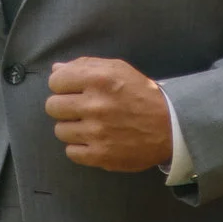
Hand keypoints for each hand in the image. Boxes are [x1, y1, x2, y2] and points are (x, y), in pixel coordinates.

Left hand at [45, 57, 172, 170]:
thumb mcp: (118, 69)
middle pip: (52, 107)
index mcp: (99, 79)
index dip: (62, 85)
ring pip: (60, 130)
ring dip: (71, 127)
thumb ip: (85, 65)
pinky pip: (70, 152)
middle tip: (80, 108)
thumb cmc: (141, 94)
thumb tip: (55, 69)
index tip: (73, 90)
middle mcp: (95, 105)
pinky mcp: (100, 156)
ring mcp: (96, 133)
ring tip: (89, 125)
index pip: (55, 81)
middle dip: (64, 106)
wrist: (170, 126)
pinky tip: (93, 140)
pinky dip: (79, 147)